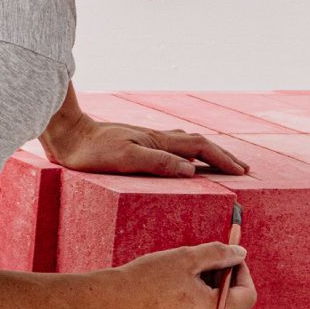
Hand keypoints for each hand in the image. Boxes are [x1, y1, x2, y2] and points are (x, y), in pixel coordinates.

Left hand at [42, 114, 249, 177]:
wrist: (67, 135)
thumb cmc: (92, 152)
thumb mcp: (125, 159)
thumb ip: (158, 162)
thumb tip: (191, 170)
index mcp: (158, 142)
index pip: (200, 148)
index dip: (223, 159)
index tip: (242, 172)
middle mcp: (157, 138)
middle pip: (199, 143)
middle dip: (222, 156)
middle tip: (242, 169)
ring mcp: (148, 139)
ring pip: (187, 143)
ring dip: (208, 153)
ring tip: (222, 163)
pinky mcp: (137, 144)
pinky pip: (173, 147)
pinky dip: (189, 152)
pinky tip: (185, 159)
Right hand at [104, 241, 256, 308]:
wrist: (111, 302)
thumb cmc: (147, 278)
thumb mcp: (186, 258)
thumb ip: (219, 254)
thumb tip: (240, 254)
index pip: (248, 295)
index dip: (243, 273)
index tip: (230, 259)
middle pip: (229, 304)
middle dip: (221, 281)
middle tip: (201, 263)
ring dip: (206, 294)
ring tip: (182, 277)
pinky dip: (191, 307)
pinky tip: (170, 294)